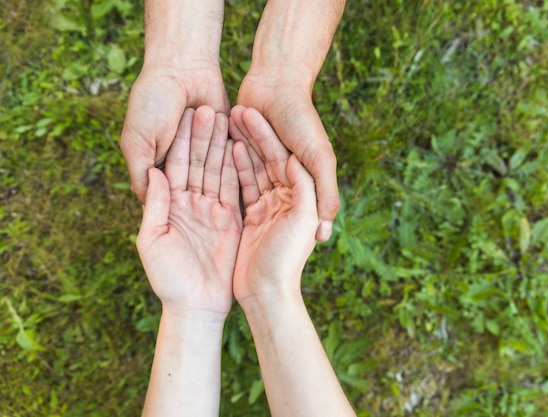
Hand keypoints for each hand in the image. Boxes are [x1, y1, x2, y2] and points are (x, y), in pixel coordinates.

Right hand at [121, 64, 228, 202]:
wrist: (183, 67)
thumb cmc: (153, 102)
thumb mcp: (137, 142)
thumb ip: (140, 174)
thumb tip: (147, 206)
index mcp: (158, 165)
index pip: (169, 196)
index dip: (177, 208)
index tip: (187, 223)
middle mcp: (183, 162)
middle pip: (195, 187)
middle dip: (202, 194)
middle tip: (212, 211)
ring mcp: (205, 151)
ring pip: (215, 172)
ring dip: (217, 171)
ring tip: (224, 174)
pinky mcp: (225, 140)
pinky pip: (233, 157)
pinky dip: (235, 161)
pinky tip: (240, 168)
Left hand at [136, 106, 239, 317]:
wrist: (197, 308)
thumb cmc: (169, 280)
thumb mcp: (152, 240)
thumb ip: (155, 205)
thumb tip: (155, 172)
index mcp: (172, 206)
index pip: (177, 165)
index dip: (183, 141)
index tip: (188, 113)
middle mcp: (194, 204)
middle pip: (200, 163)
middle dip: (204, 136)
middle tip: (211, 106)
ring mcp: (215, 211)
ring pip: (219, 171)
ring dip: (223, 146)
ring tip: (230, 118)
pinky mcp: (234, 221)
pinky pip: (237, 190)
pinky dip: (239, 169)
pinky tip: (243, 147)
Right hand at [230, 107, 317, 303]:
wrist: (267, 294)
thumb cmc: (287, 258)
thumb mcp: (302, 218)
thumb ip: (306, 186)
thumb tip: (295, 157)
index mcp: (300, 196)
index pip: (281, 158)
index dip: (266, 135)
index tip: (249, 111)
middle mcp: (286, 198)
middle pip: (266, 160)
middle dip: (252, 136)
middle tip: (234, 109)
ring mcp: (268, 207)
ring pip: (253, 170)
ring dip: (241, 147)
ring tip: (225, 122)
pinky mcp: (253, 218)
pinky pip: (243, 187)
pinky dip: (235, 169)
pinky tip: (225, 150)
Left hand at [236, 75, 339, 241]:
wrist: (276, 81)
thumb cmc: (300, 118)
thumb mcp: (319, 157)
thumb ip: (326, 191)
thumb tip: (325, 233)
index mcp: (308, 183)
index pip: (295, 216)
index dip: (281, 230)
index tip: (268, 247)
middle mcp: (288, 178)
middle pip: (271, 202)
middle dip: (258, 210)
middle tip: (245, 228)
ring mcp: (266, 166)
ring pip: (253, 184)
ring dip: (246, 187)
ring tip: (236, 192)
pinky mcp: (246, 152)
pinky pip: (237, 170)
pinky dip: (233, 169)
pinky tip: (224, 179)